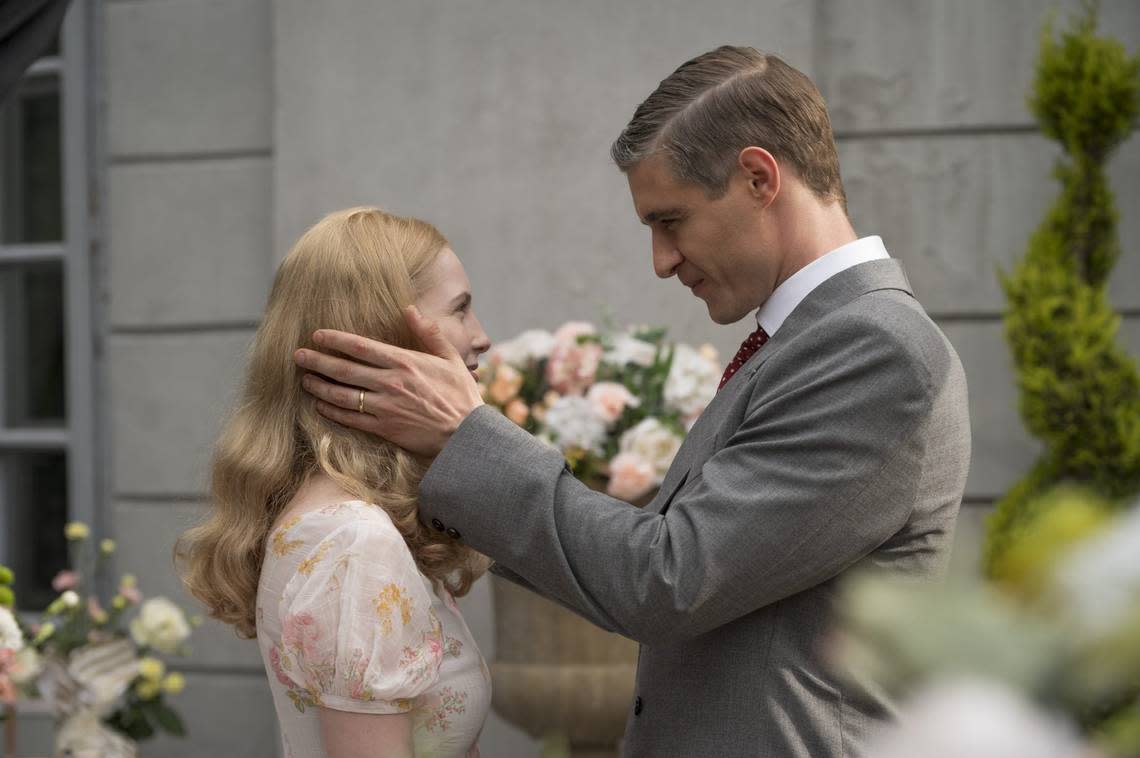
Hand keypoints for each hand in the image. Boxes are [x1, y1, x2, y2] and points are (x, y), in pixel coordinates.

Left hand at [293, 305, 483, 457]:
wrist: (467, 435)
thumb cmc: (462, 396)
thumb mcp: (452, 359)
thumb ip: (429, 333)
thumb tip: (411, 309)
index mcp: (405, 362)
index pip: (361, 347)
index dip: (336, 340)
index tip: (317, 335)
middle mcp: (391, 383)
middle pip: (344, 369)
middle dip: (317, 361)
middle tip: (298, 356)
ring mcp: (385, 407)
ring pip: (343, 395)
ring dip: (320, 386)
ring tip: (305, 380)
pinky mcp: (385, 428)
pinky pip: (351, 419)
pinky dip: (332, 412)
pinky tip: (321, 406)